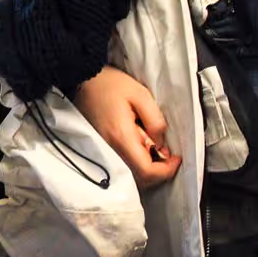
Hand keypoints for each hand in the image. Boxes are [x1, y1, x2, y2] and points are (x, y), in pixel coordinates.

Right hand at [71, 67, 181, 188]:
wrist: (81, 79)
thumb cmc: (110, 84)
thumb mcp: (141, 94)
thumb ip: (155, 121)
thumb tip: (161, 143)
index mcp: (121, 137)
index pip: (146, 170)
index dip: (166, 170)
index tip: (176, 158)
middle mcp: (110, 149)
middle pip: (139, 177)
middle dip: (158, 170)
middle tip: (167, 152)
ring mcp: (103, 150)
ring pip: (131, 174)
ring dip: (148, 166)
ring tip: (153, 146)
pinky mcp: (100, 147)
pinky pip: (122, 164)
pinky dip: (136, 162)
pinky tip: (140, 145)